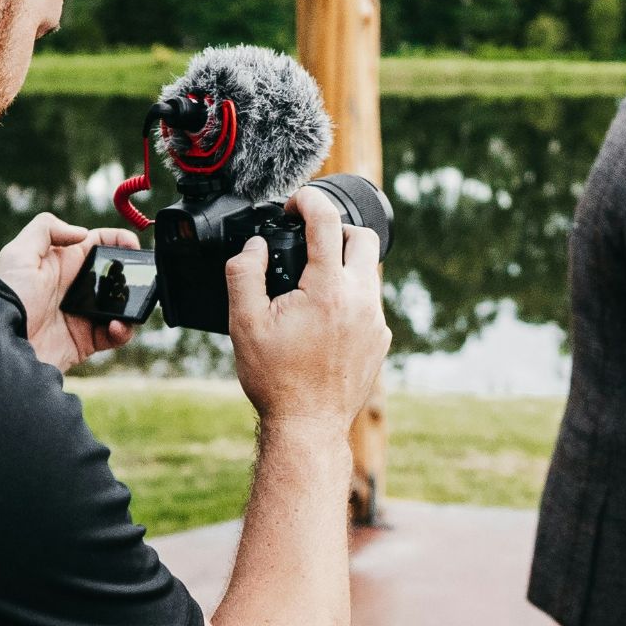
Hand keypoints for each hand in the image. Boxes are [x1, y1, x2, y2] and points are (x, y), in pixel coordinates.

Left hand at [0, 212, 138, 372]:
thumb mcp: (19, 253)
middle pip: (114, 276)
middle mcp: (74, 287)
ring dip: (132, 304)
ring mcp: (81, 315)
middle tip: (140, 278)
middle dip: (132, 274)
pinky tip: (116, 326)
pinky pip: (114, 335)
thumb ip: (47, 229)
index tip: (134, 245)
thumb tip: (82, 233)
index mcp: (62, 263)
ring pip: (119, 306)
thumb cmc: (6, 296)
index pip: (98, 244)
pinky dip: (123, 331)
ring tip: (131, 307)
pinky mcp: (85, 341)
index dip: (118, 240)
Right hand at [226, 187, 390, 432]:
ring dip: (343, 264)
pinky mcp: (381, 338)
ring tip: (311, 282)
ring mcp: (375, 320)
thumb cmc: (275, 378)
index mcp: (327, 289)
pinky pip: (370, 301)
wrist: (308, 424)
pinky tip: (324, 316)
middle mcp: (361, 299)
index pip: (326, 221)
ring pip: (369, 270)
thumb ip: (244, 273)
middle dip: (334, 228)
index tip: (295, 203)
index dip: (308, 201)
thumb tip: (254, 246)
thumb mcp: (244, 322)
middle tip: (307, 240)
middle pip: (362, 237)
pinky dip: (350, 294)